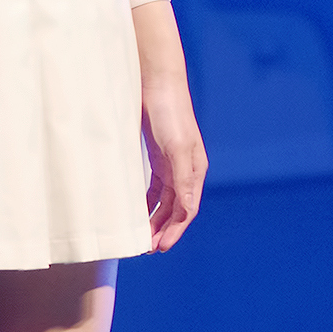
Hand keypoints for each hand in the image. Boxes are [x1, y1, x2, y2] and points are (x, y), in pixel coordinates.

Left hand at [141, 75, 207, 251]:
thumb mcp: (175, 148)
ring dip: (155, 219)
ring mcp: (171, 162)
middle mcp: (186, 169)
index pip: (186, 210)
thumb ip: (182, 179)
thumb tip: (187, 211)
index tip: (159, 248)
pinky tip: (137, 211)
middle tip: (146, 249)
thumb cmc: (168, 113)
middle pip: (176, 209)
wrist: (155, 82)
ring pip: (165, 200)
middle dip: (163, 230)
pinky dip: (147, 202)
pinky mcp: (158, 155)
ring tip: (142, 236)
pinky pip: (155, 187)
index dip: (174, 231)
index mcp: (195, 170)